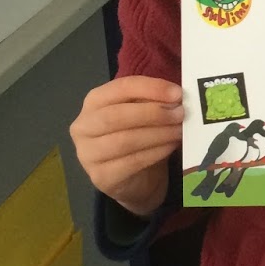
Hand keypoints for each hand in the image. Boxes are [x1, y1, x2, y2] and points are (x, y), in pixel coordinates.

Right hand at [70, 76, 183, 216]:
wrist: (134, 177)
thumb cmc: (137, 135)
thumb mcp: (144, 112)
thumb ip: (154, 101)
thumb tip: (176, 97)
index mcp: (94, 101)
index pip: (120, 88)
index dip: (150, 88)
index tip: (177, 93)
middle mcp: (84, 126)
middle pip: (116, 115)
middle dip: (153, 113)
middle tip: (180, 113)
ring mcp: (88, 154)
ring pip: (124, 140)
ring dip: (158, 134)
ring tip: (179, 130)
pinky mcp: (101, 177)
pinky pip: (131, 162)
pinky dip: (155, 152)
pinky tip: (170, 147)